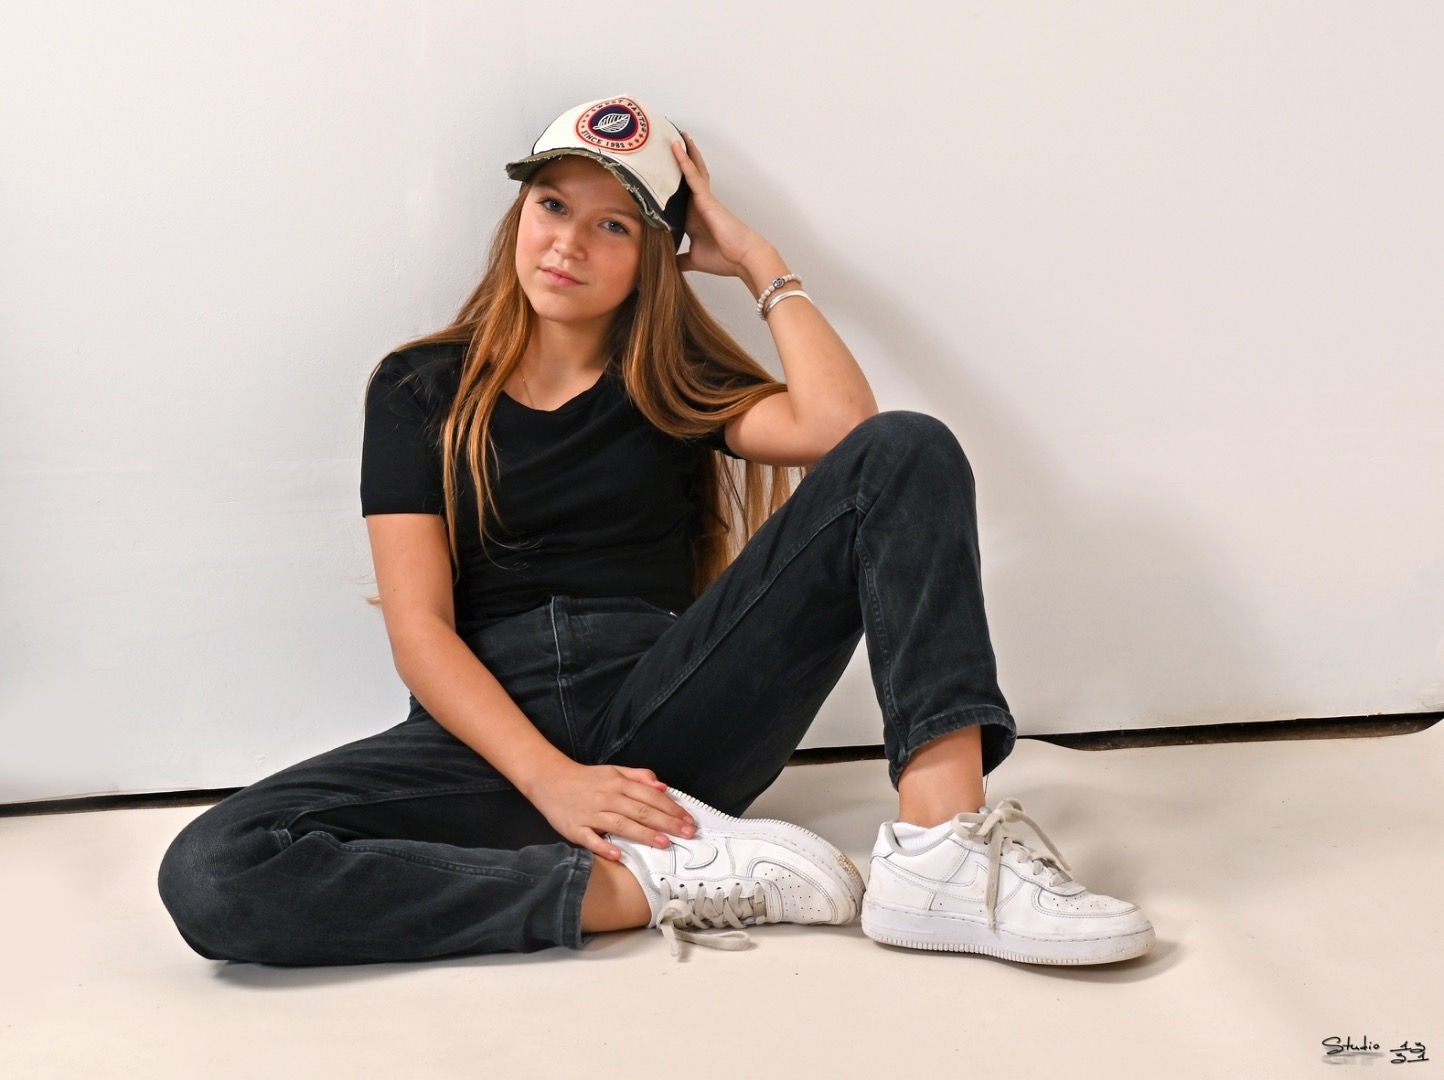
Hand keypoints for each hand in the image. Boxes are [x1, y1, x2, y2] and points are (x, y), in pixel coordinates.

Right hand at [528, 762, 695, 860]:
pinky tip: (619, 855)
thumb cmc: (586, 779)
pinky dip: (604, 847)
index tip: (688, 820)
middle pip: (641, 810)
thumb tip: (663, 786)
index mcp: (618, 783)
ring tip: (664, 843)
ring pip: (621, 824)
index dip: (671, 808)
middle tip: (687, 833)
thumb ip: (639, 777)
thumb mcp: (614, 771)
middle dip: (666, 822)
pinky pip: (591, 839)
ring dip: (644, 834)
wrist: (549, 779)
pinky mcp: (576, 828)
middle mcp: (607, 797)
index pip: (650, 796)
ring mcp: (591, 813)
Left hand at [671, 133, 775, 282]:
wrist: (743, 258)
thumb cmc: (725, 257)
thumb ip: (680, 259)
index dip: (670, 183)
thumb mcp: (693, 260)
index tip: (658, 172)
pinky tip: (676, 148)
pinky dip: (683, 161)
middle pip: (687, 177)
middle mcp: (698, 205)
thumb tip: (667, 265)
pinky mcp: (706, 198)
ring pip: (691, 170)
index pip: (678, 196)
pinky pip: (692, 176)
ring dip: (684, 153)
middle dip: (680, 161)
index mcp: (694, 217)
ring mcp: (703, 199)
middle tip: (669, 143)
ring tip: (675, 136)